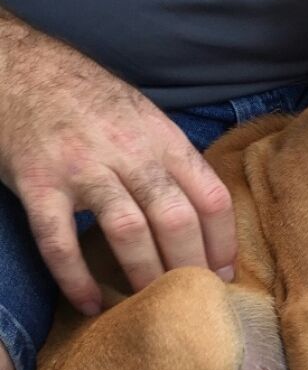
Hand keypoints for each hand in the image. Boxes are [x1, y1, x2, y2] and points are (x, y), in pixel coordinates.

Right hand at [0, 12, 235, 314]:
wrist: (19, 66)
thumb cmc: (88, 96)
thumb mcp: (144, 116)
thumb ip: (172, 159)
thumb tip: (203, 210)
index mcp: (163, 137)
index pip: (211, 195)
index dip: (223, 240)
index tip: (225, 271)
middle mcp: (129, 151)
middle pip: (175, 219)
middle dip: (191, 266)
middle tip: (195, 296)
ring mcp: (82, 166)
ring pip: (128, 231)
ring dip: (145, 274)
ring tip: (153, 302)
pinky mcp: (38, 182)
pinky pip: (59, 241)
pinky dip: (75, 278)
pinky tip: (90, 304)